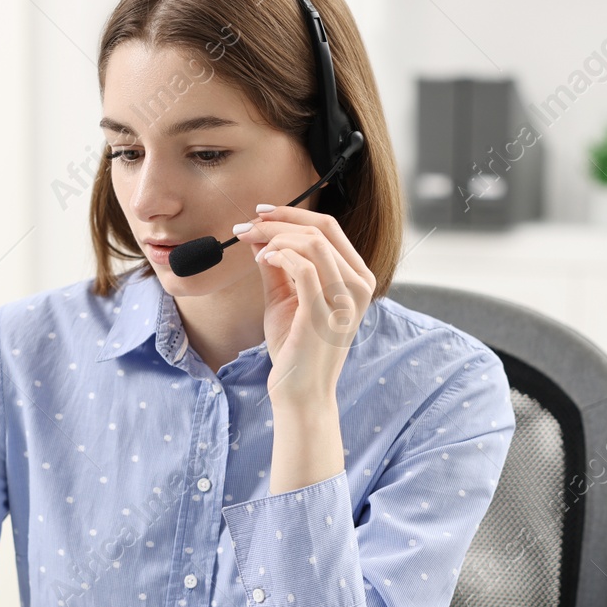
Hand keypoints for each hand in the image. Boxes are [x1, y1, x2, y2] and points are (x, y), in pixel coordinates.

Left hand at [233, 204, 374, 409]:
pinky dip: (280, 256)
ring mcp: (345, 299)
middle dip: (279, 221)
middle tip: (248, 226)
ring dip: (276, 237)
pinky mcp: (324, 313)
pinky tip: (263, 261)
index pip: (329, 229)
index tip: (261, 214)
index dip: (292, 214)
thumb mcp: (288, 298)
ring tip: (253, 248)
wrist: (301, 392)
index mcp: (357, 278)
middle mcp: (359, 285)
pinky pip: (304, 267)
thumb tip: (261, 235)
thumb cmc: (296, 347)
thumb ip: (280, 266)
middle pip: (321, 229)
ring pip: (312, 242)